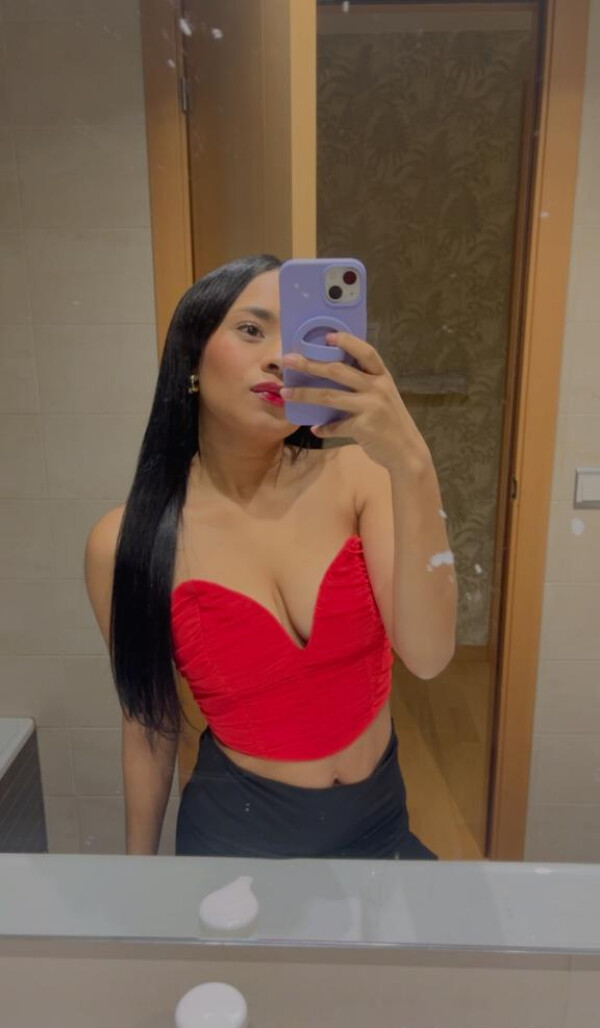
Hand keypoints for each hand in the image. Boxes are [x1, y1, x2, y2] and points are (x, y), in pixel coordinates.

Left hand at [281, 331, 430, 475]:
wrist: (407, 452)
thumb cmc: (391, 423)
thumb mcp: (383, 398)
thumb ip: (364, 386)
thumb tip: (330, 380)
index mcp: (382, 377)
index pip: (366, 352)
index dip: (347, 342)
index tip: (327, 336)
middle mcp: (377, 388)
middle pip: (338, 371)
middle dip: (310, 364)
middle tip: (289, 360)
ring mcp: (370, 406)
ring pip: (329, 396)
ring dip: (304, 394)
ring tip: (286, 393)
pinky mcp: (363, 426)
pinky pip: (336, 426)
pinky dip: (324, 428)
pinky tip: (315, 429)